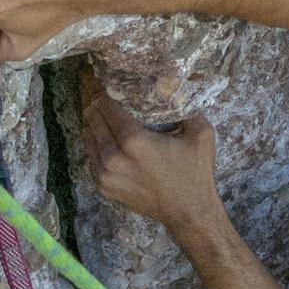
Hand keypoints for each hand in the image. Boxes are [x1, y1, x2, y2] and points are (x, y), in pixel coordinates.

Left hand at [82, 74, 221, 237]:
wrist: (188, 213)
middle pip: (92, 118)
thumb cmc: (195, 172)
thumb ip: (186, 106)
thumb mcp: (200, 133)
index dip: (99, 87)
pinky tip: (103, 134)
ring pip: (88, 137)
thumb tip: (173, 83)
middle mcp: (114, 157)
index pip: (106, 105)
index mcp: (134, 141)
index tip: (95, 75)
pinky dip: (95, 142)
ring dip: (92, 121)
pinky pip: (92, 156)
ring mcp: (105, 174)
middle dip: (92, 100)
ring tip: (97, 108)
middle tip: (92, 86)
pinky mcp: (104, 187)